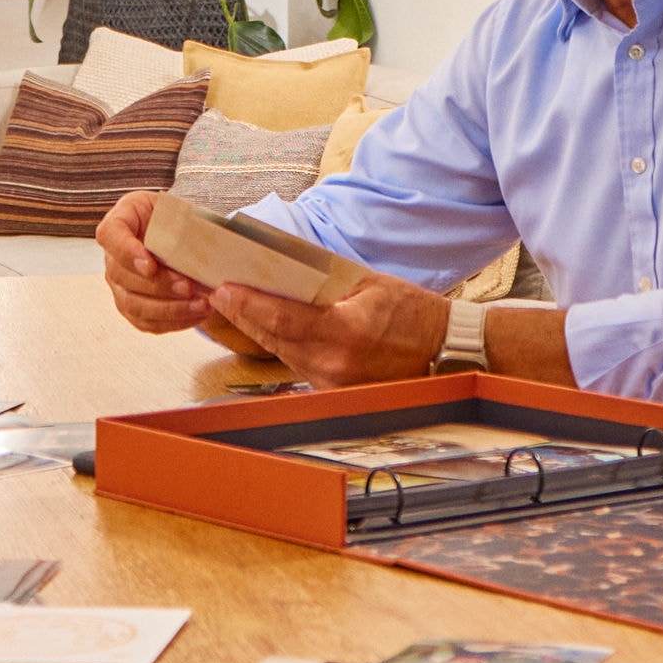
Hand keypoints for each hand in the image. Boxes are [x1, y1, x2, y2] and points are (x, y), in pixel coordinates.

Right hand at [96, 189, 217, 337]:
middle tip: (188, 286)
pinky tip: (198, 314)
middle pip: (122, 275)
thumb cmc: (175, 216)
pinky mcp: (132, 308)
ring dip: (169, 308)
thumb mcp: (177, 206)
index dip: (127, 252)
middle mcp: (113, 257)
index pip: (110, 235)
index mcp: (120, 222)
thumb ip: (181, 219)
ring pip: (133, 304)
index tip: (150, 264)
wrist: (178, 234)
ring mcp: (119, 285)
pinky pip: (147, 322)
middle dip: (158, 285)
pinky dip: (174, 321)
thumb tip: (203, 242)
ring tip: (200, 305)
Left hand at [208, 270, 451, 387]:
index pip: (282, 319)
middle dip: (243, 315)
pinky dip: (283, 345)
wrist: (444, 352)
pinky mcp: (334, 393)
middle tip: (218, 293)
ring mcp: (333, 384)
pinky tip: (270, 328)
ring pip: (283, 353)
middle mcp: (334, 365)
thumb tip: (284, 268)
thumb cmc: (413, 313)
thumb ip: (326, 280)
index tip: (223, 289)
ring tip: (236, 305)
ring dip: (259, 330)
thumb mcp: (370, 284)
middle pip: (274, 339)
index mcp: (345, 332)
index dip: (247, 305)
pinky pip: (298, 365)